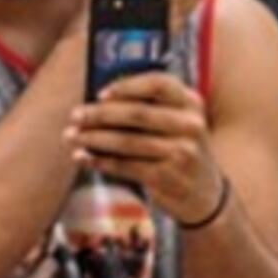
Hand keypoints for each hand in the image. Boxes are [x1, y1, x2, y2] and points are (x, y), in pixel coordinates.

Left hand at [70, 70, 224, 223]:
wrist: (204, 194)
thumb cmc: (178, 150)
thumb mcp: (176, 123)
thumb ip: (148, 107)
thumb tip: (98, 101)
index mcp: (191, 102)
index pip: (158, 84)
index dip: (127, 86)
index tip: (100, 94)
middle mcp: (190, 125)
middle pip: (137, 113)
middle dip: (100, 114)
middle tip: (75, 116)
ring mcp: (182, 152)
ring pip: (128, 142)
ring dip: (94, 139)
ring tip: (72, 136)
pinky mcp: (169, 177)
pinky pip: (126, 166)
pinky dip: (101, 161)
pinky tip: (83, 158)